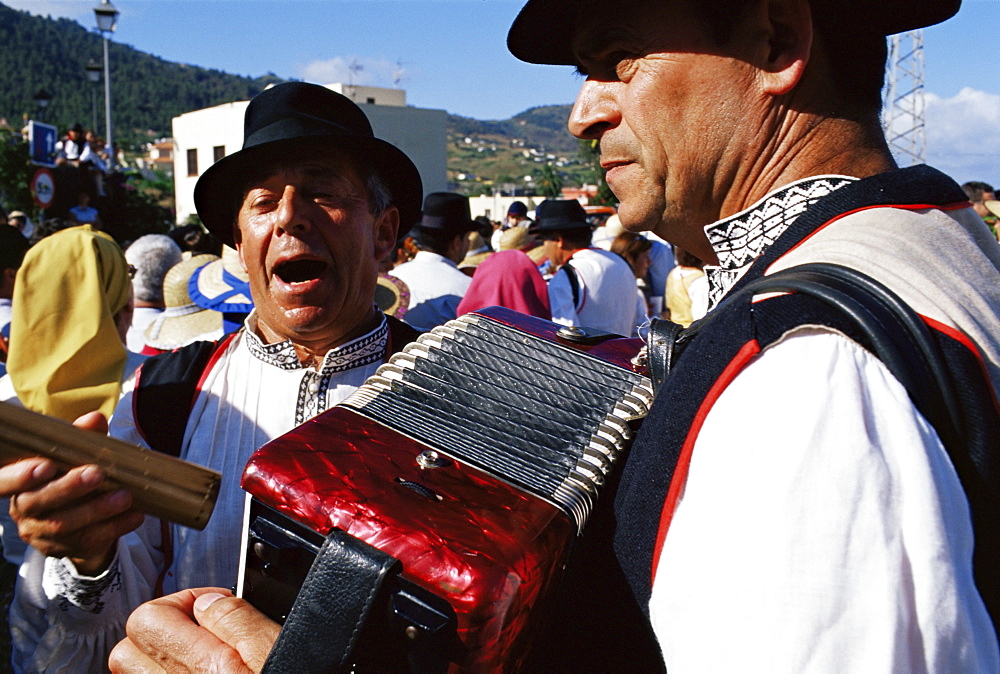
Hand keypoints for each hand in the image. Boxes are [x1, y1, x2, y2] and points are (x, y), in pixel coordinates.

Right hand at [1, 412, 143, 574]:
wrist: (81, 518)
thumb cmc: (71, 476)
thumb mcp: (74, 456)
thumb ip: (81, 438)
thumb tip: (94, 419)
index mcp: (18, 483)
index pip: (4, 481)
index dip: (20, 475)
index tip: (46, 465)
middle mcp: (23, 509)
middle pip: (38, 501)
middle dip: (69, 487)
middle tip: (97, 473)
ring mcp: (42, 533)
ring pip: (64, 524)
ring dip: (97, 509)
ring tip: (125, 496)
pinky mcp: (66, 549)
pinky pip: (90, 540)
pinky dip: (116, 526)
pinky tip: (135, 515)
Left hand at [109, 588, 280, 671]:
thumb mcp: (276, 649)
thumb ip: (239, 621)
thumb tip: (208, 599)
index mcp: (202, 666)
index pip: (150, 615)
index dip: (185, 599)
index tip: (214, 605)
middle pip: (130, 643)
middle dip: (164, 625)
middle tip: (204, 628)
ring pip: (132, 670)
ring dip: (159, 654)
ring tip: (198, 652)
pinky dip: (163, 671)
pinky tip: (194, 670)